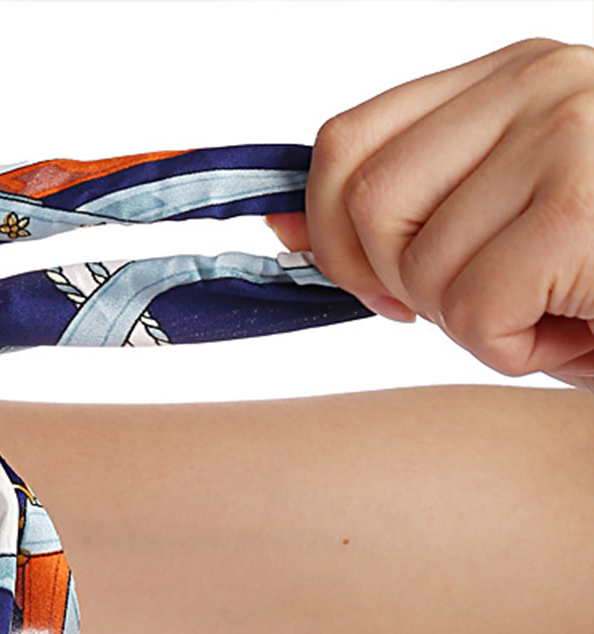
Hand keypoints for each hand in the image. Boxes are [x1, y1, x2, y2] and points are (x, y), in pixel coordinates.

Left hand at [262, 36, 593, 392]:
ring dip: (474, 326)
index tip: (379, 285)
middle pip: (366, 207)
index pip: (346, 144)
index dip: (331, 234)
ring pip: (419, 268)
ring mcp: (564, 134)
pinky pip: (474, 312)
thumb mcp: (501, 221)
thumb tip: (273, 228)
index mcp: (512, 80)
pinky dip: (515, 350)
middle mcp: (538, 87)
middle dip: (404, 286)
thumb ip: (403, 212)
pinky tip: (577, 324)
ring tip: (552, 306)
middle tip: (482, 304)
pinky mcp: (580, 203)